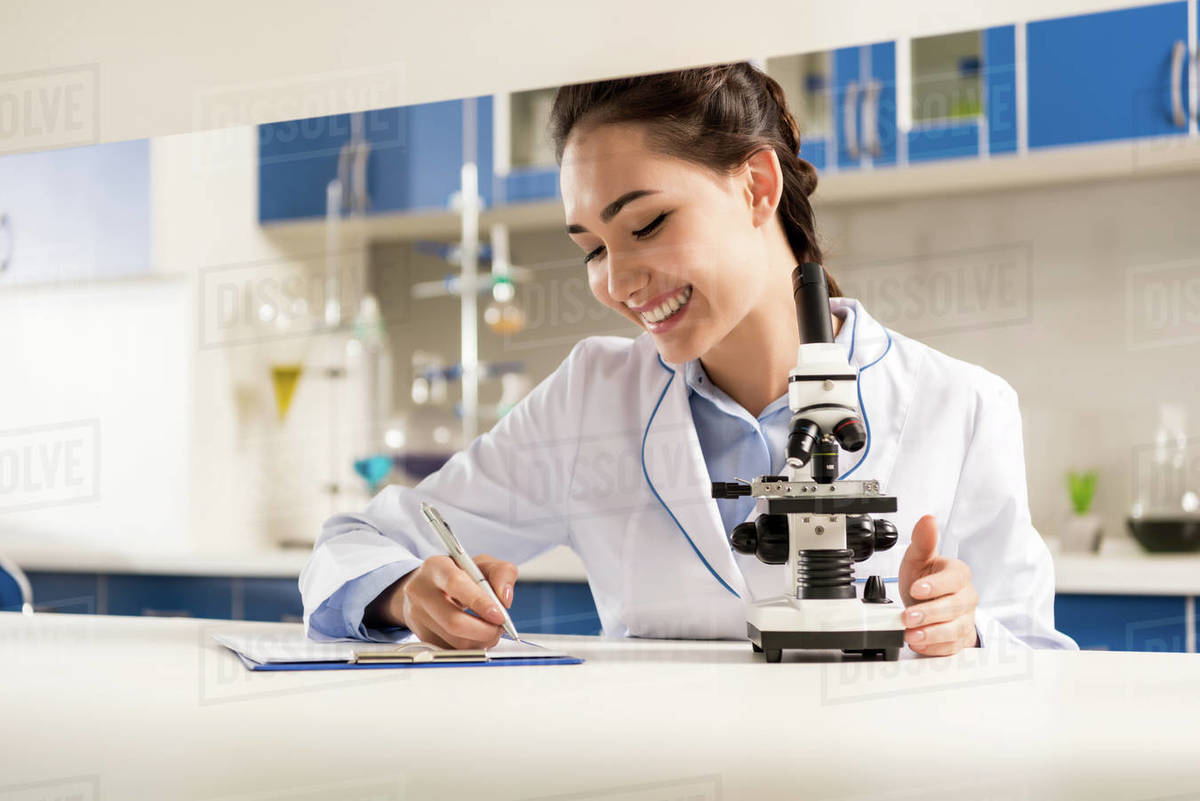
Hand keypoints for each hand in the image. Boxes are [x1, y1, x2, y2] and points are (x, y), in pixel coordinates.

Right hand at [366, 554, 517, 648]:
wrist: (428, 586)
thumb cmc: (458, 573)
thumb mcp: (482, 564)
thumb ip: (502, 573)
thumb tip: (505, 599)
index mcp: (436, 567)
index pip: (456, 584)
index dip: (481, 603)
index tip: (500, 615)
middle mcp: (421, 591)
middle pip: (454, 621)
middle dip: (485, 630)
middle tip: (499, 627)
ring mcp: (418, 616)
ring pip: (454, 641)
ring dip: (481, 641)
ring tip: (490, 630)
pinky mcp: (422, 636)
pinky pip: (452, 650)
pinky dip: (471, 647)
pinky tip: (476, 635)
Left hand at [897, 515, 978, 655]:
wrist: (929, 605)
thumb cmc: (925, 580)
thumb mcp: (918, 559)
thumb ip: (923, 541)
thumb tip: (928, 519)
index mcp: (958, 574)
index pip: (954, 579)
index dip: (936, 585)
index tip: (916, 589)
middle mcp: (966, 597)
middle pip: (955, 606)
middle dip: (930, 613)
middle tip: (908, 617)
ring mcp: (965, 619)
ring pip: (955, 629)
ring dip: (932, 633)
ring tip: (912, 634)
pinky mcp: (959, 639)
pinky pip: (952, 646)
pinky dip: (935, 648)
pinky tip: (919, 643)